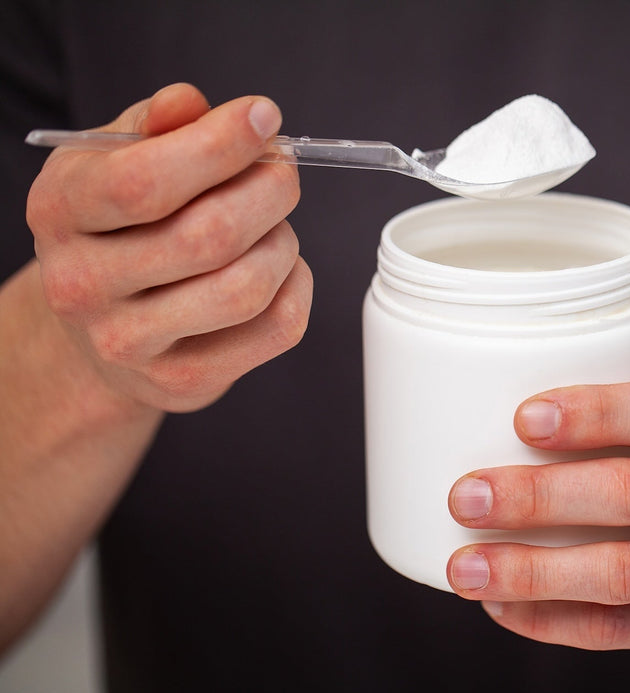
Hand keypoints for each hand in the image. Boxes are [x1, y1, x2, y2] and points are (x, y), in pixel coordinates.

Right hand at [26, 83, 311, 412]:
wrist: (97, 326)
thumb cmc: (120, 227)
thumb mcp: (116, 159)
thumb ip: (157, 124)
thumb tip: (192, 104)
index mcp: (61, 212)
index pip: (145, 182)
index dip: (219, 144)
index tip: (262, 116)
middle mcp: (84, 284)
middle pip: (210, 235)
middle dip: (270, 189)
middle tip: (282, 171)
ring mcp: (131, 342)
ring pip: (248, 287)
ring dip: (283, 242)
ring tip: (273, 224)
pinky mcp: (184, 381)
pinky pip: (277, 328)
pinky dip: (298, 286)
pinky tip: (279, 268)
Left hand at [445, 379, 629, 689]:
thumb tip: (546, 369)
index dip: (596, 412)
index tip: (523, 416)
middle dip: (541, 496)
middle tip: (467, 495)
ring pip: (624, 574)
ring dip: (534, 572)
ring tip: (465, 567)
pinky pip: (624, 631)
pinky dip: (555, 623)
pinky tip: (505, 610)